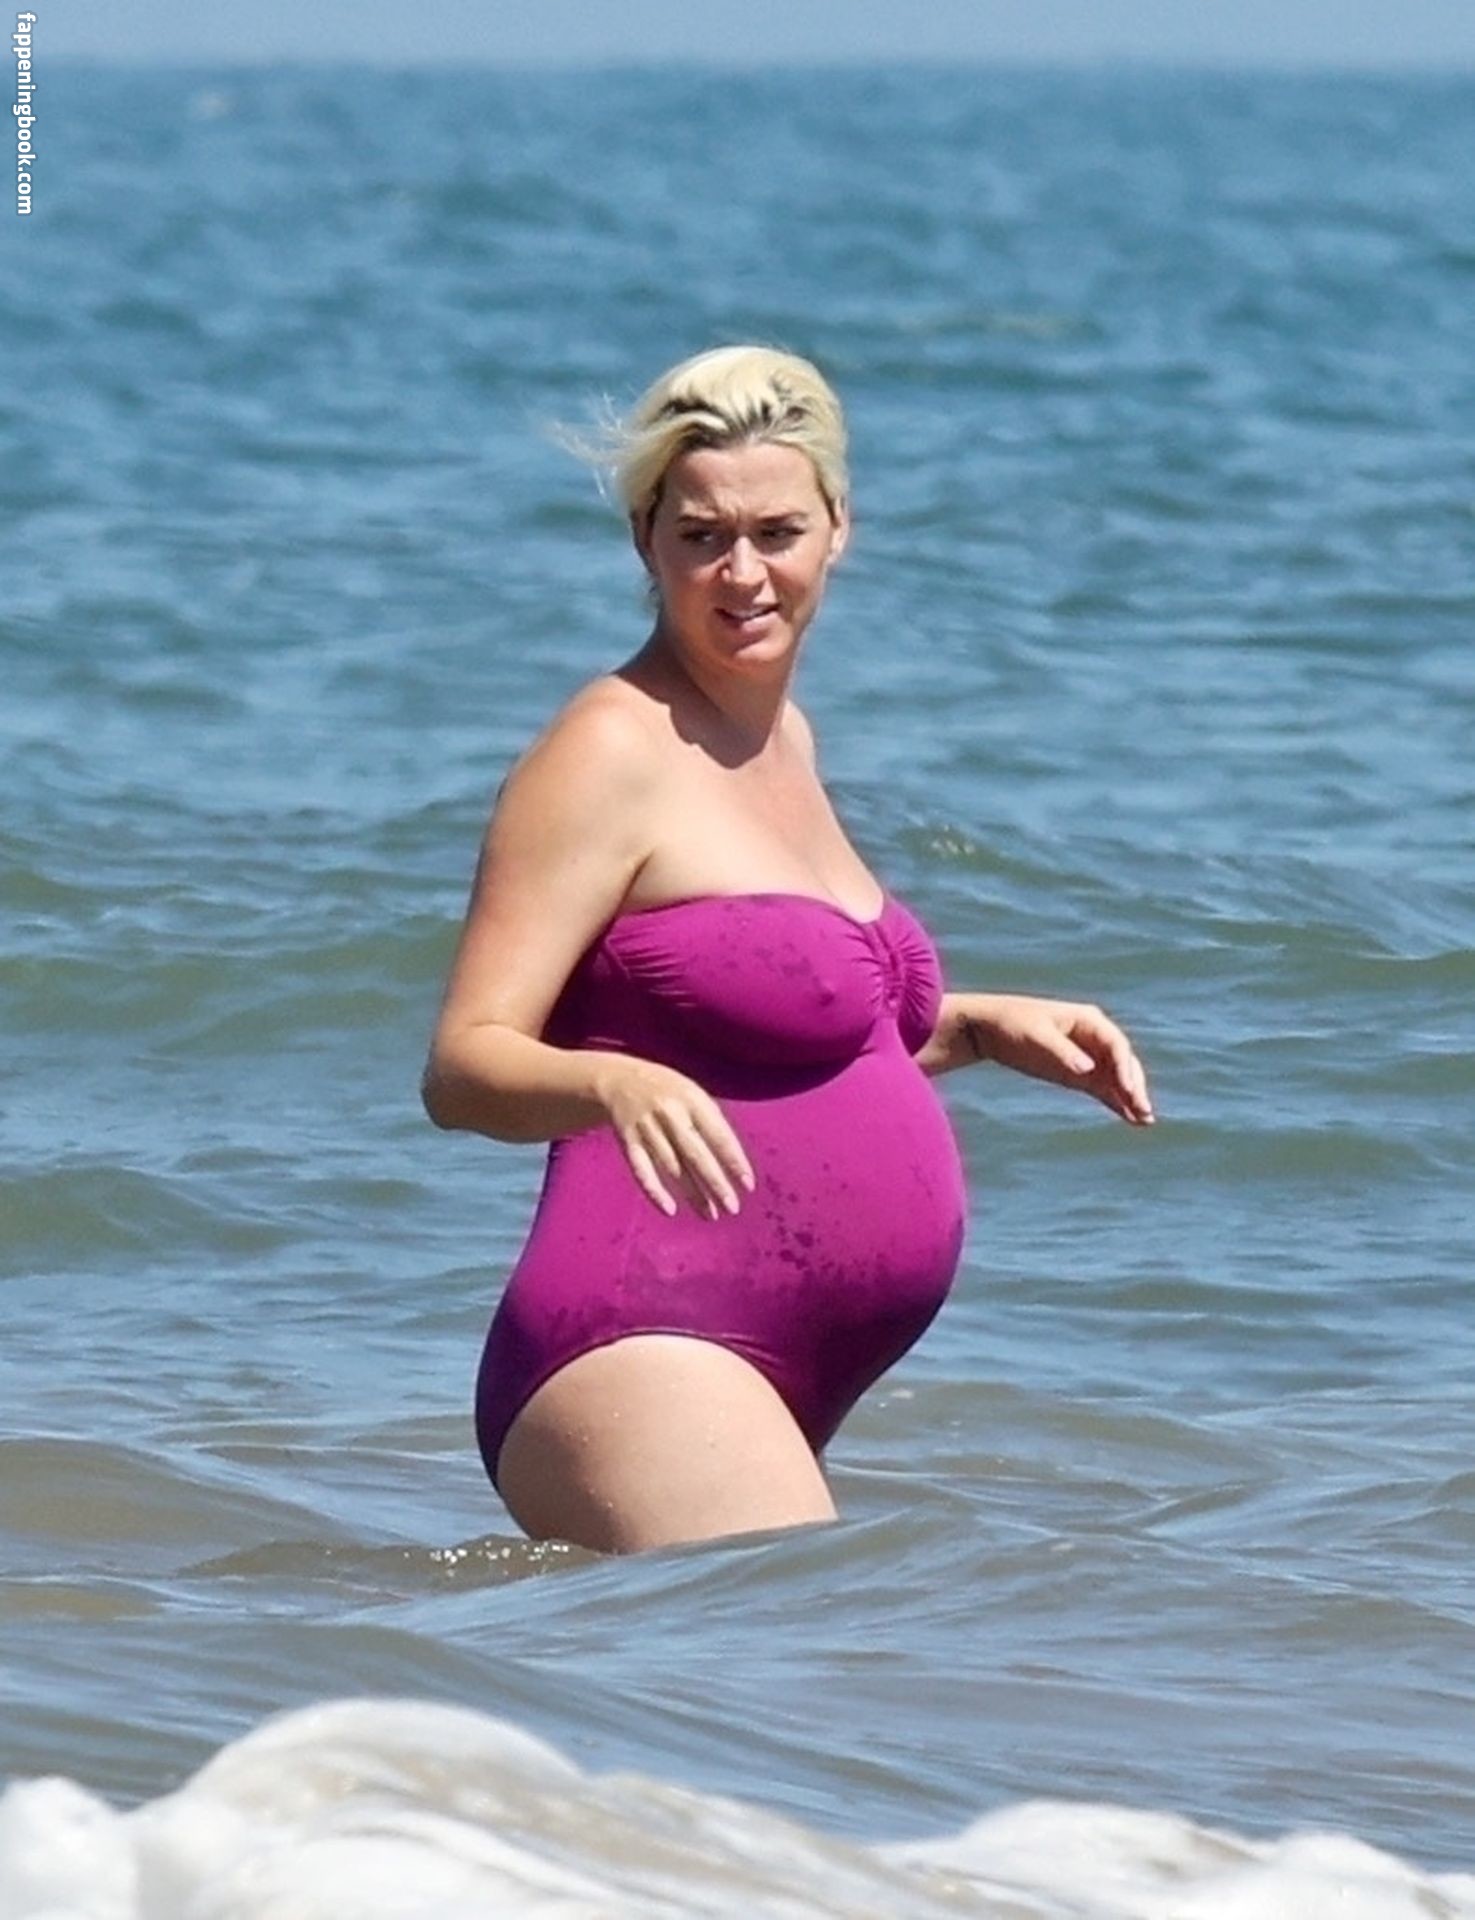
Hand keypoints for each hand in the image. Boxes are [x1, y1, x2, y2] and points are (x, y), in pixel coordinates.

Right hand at [594, 1055, 756, 1217]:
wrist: (619, 1078)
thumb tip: (734, 1162)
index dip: (734, 1161)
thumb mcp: (693, 1093)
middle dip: (716, 1184)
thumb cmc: (668, 1091)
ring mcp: (647, 1128)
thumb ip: (712, 1122)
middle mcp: (670, 1114)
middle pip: (696, 1155)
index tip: (748, 1186)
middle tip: (733, 1208)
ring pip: (673, 1168)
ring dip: (693, 1195)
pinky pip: (642, 1170)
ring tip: (710, 1215)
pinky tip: (670, 1210)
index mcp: (692, 1099)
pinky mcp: (628, 1142)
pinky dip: (654, 1192)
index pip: (718, 1135)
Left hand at [966, 994, 1153, 1125]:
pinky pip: (1103, 1089)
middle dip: (1134, 1087)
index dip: (1125, 1068)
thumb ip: (1062, 1053)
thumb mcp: (1035, 1037)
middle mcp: (1094, 1037)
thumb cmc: (1012, 1025)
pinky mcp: (1078, 1074)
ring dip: (1131, 1098)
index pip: (1116, 1045)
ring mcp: (1088, 1056)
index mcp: (1088, 1020)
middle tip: (1144, 1111)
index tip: (1129, 1091)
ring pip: (1117, 1079)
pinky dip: (1116, 1102)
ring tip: (1145, 1121)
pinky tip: (1130, 1120)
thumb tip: (1088, 1069)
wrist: (989, 1030)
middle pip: (1123, 1063)